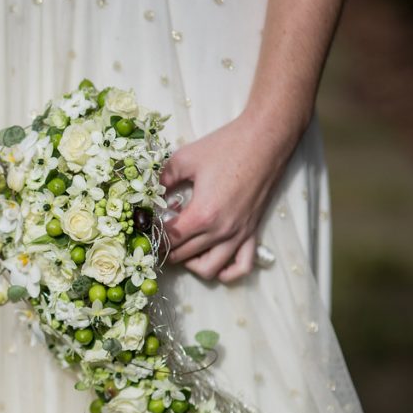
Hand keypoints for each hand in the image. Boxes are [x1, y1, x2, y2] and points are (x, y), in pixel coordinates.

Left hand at [160, 111, 299, 282]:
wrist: (265, 140)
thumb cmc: (226, 146)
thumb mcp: (184, 159)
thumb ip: (162, 179)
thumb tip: (150, 193)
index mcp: (202, 215)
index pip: (169, 239)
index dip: (153, 235)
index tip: (147, 226)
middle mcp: (221, 231)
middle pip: (184, 255)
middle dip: (167, 248)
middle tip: (159, 233)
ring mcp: (239, 235)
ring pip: (209, 269)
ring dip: (191, 263)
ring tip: (183, 246)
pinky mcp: (252, 233)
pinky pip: (241, 266)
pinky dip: (227, 272)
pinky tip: (213, 260)